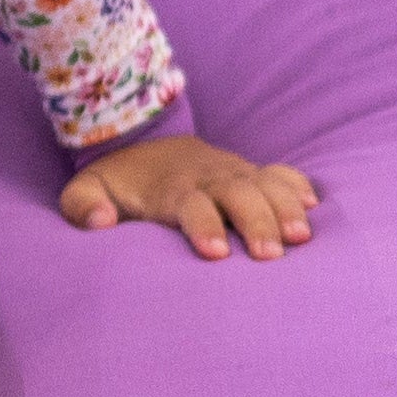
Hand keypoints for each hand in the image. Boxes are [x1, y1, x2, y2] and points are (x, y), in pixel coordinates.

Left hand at [58, 132, 318, 260]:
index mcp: (172, 187)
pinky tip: (314, 205)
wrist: (144, 142)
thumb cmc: (117, 182)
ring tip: (302, 237)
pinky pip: (278, 173)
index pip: (191, 205)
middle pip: (237, 194)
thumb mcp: (84, 189)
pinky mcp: (248, 172)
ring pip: (264, 184)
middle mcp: (208, 177)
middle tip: (270, 255)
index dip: (204, 226)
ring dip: (284, 208)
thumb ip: (82, 206)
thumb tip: (101, 222)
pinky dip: (296, 186)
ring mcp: (233, 172)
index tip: (215, 254)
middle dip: (256, 221)